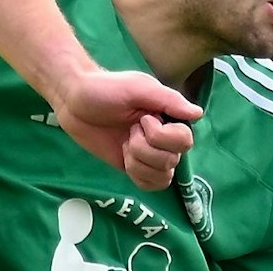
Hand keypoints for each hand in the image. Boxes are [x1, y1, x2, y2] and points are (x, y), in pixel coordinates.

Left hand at [52, 69, 201, 189]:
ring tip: (124, 143)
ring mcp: (150, 155)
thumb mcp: (137, 87)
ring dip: (138, 160)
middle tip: (129, 129)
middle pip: (172, 160)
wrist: (73, 100)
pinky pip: (151, 185)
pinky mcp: (135, 167)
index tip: (142, 119)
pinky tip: (125, 159)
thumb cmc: (105, 88)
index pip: (184, 141)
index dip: (162, 136)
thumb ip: (168, 99)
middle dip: (144, 147)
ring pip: (162, 175)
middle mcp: (165, 138)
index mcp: (170, 118)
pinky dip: (138, 174)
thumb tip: (198, 113)